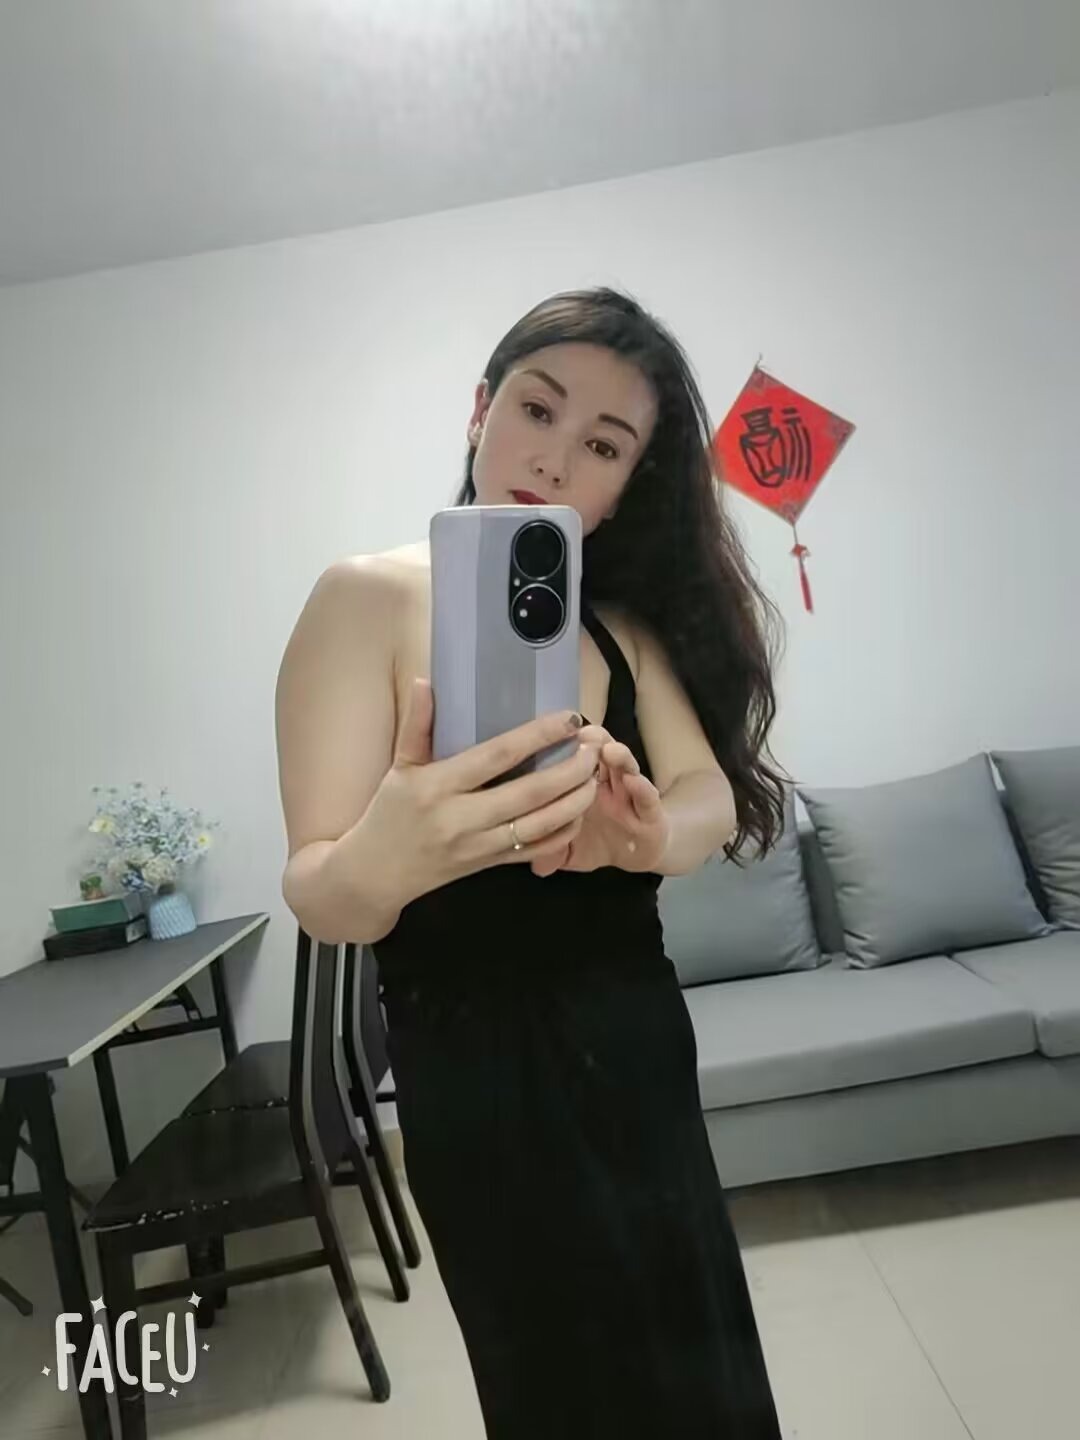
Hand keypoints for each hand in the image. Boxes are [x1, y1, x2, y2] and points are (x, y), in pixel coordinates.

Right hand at [360, 680, 600, 906]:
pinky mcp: (489, 866)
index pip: (497, 756)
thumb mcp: (398, 767)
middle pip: (529, 793)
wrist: (375, 874)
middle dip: (570, 769)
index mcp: (439, 786)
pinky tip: (579, 811)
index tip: (568, 718)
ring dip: (575, 800)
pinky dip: (563, 833)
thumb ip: (416, 725)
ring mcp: (479, 846)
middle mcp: (462, 818)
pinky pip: (534, 851)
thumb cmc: (388, 814)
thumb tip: (424, 680)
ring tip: (595, 775)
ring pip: (539, 825)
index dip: (537, 736)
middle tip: (594, 747)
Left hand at [530, 724, 669, 876]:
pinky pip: (647, 797)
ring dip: (618, 756)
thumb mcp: (571, 852)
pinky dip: (641, 787)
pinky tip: (633, 780)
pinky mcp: (651, 811)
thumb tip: (536, 866)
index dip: (561, 749)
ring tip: (609, 749)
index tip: (548, 738)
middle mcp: (604, 784)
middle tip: (580, 732)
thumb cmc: (599, 843)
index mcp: (580, 788)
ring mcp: (629, 795)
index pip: (570, 762)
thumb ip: (553, 854)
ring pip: (625, 768)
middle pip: (598, 756)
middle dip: (590, 741)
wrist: (638, 853)